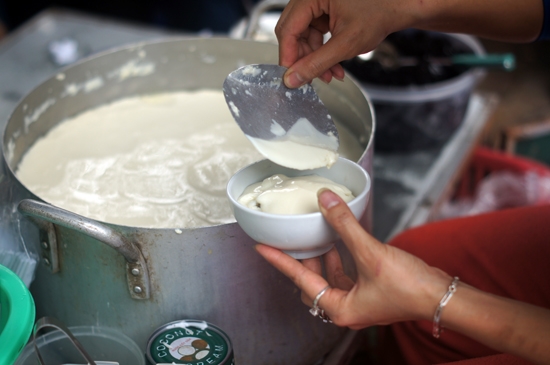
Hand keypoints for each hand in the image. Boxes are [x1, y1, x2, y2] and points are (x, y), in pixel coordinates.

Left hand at [255, 189, 451, 328]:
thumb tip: (326, 200)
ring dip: (321, 258)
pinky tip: (339, 242)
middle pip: (312, 283)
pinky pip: (346, 276)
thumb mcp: (370, 252)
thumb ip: (345, 224)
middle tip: (290, 240)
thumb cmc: (410, 287)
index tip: (262, 249)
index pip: (301, 281)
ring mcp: (359, 302)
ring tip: (314, 236)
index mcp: (341, 308)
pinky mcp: (371, 292)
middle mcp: (347, 309)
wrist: (442, 296)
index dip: (280, 262)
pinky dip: (339, 259)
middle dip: (302, 260)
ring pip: (329, 279)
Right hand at [275, 0, 415, 87]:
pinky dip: (323, 52)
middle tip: (309, 78)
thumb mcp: (346, 44)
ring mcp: (318, 2)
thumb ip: (316, 64)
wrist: (400, 6)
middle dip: (303, 59)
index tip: (290, 77)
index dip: (288, 56)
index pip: (288, 29)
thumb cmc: (380, 13)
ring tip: (329, 75)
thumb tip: (293, 78)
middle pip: (293, 32)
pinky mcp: (324, 10)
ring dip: (315, 59)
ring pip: (304, 36)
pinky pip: (315, 34)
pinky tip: (334, 65)